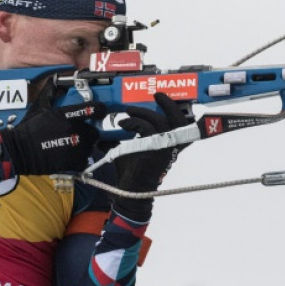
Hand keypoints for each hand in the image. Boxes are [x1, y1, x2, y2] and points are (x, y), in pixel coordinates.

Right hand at [0, 81, 105, 175]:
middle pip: (95, 131)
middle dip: (89, 132)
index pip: (94, 109)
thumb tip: (55, 79)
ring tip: (72, 145)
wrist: (18, 150)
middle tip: (79, 133)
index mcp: (66, 115)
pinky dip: (80, 159)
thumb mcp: (39, 107)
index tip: (99, 112)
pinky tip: (70, 155)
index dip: (99, 110)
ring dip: (84, 146)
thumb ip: (50, 93)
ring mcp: (73, 147)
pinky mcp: (71, 162)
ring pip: (90, 146)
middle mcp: (73, 130)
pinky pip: (85, 160)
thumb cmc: (28, 129)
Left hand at [112, 92, 191, 220]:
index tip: (163, 99)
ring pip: (161, 121)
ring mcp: (165, 148)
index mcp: (168, 144)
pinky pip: (147, 129)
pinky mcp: (155, 150)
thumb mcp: (125, 153)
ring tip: (129, 111)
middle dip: (169, 105)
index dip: (179, 111)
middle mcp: (171, 146)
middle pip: (179, 120)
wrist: (129, 190)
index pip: (182, 125)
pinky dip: (134, 122)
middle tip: (156, 95)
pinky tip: (123, 124)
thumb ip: (119, 142)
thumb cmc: (130, 172)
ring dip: (144, 112)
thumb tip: (102, 136)